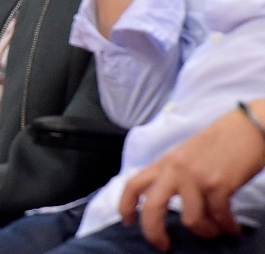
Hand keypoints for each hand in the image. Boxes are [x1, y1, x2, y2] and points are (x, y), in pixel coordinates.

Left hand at [119, 108, 264, 250]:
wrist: (246, 128)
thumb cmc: (217, 143)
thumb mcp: (185, 156)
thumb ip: (173, 175)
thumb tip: (167, 200)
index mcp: (165, 162)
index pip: (133, 184)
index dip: (125, 205)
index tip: (127, 222)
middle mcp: (175, 169)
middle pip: (153, 207)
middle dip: (154, 232)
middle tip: (162, 246)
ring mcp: (197, 177)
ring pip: (191, 220)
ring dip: (205, 232)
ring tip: (214, 230)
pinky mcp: (220, 184)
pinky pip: (219, 217)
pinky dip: (226, 227)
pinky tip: (231, 227)